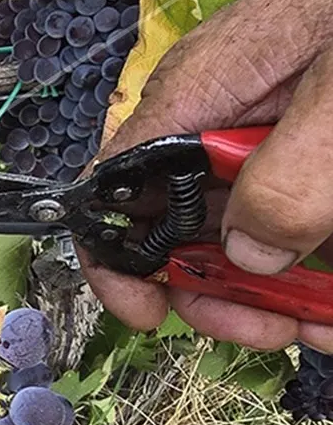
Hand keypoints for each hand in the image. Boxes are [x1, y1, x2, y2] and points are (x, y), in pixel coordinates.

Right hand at [84, 0, 332, 351]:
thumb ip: (291, 176)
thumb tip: (248, 254)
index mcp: (195, 98)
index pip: (112, 188)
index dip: (116, 261)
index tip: (152, 314)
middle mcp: (211, 121)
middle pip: (179, 227)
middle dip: (219, 290)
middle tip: (275, 326)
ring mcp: (259, 136)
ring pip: (243, 233)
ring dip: (278, 288)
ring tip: (325, 316)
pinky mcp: (301, 148)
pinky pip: (291, 216)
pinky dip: (314, 264)